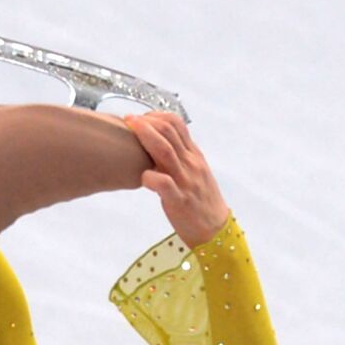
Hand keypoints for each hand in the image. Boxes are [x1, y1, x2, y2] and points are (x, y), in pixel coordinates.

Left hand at [124, 112, 229, 247]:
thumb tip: (158, 144)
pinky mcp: (179, 201)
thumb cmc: (200, 201)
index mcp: (194, 155)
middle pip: (169, 132)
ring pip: (165, 151)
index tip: (141, 119)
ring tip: (130, 130)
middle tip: (128, 120)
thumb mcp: (194, 172)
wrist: (215, 229)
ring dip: (146, 137)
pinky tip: (141, 177)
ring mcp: (186, 181)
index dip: (157, 116)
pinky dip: (149, 177)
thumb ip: (180, 157)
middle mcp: (191, 164)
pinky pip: (164, 184)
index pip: (178, 125)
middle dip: (147, 122)